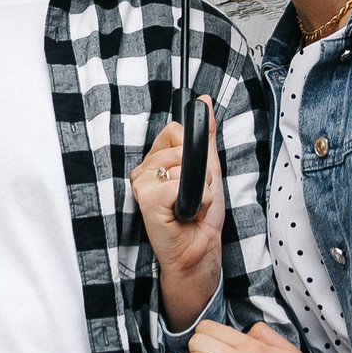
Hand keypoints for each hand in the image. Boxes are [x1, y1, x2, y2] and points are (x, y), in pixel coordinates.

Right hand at [132, 97, 225, 326]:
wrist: (200, 251)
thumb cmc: (201, 217)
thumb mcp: (209, 168)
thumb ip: (205, 135)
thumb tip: (206, 101)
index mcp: (154, 162)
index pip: (173, 130)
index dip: (192, 149)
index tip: (194, 173)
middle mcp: (143, 171)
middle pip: (180, 146)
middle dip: (200, 171)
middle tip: (194, 195)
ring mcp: (142, 185)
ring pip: (183, 164)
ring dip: (201, 187)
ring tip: (191, 205)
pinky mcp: (147, 201)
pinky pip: (180, 183)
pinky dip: (197, 199)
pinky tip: (188, 214)